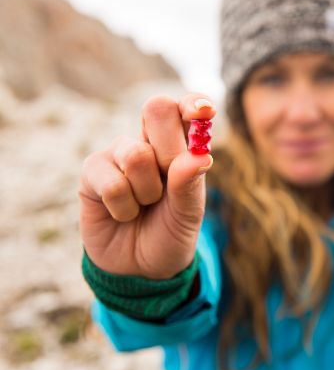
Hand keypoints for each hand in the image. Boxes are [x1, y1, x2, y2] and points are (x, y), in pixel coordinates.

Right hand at [78, 93, 215, 279]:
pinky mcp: (92, 171)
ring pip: (137, 154)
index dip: (193, 103)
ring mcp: (119, 153)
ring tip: (145, 205)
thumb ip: (191, 184)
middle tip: (170, 180)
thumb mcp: (189, 213)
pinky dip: (124, 207)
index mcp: (180, 144)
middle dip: (170, 149)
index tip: (204, 112)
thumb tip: (197, 156)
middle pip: (157, 110)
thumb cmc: (171, 232)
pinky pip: (113, 183)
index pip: (185, 108)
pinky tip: (123, 214)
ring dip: (147, 191)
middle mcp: (149, 141)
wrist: (141, 267)